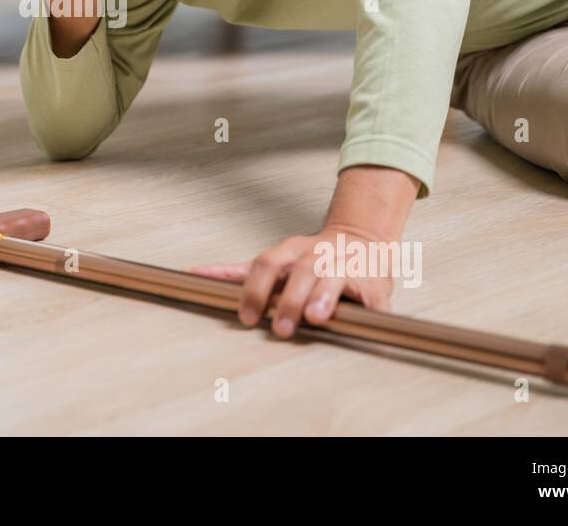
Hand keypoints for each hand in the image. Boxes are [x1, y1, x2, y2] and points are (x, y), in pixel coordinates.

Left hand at [192, 165, 417, 336]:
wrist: (361, 239)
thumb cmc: (310, 257)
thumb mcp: (274, 260)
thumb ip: (237, 271)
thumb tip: (193, 274)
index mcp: (291, 250)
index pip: (267, 264)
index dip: (255, 289)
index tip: (245, 316)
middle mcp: (317, 255)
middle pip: (301, 272)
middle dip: (289, 300)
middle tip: (279, 328)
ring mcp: (346, 266)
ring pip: (333, 277)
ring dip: (323, 296)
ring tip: (316, 317)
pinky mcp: (374, 283)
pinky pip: (373, 296)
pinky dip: (371, 308)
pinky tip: (369, 320)